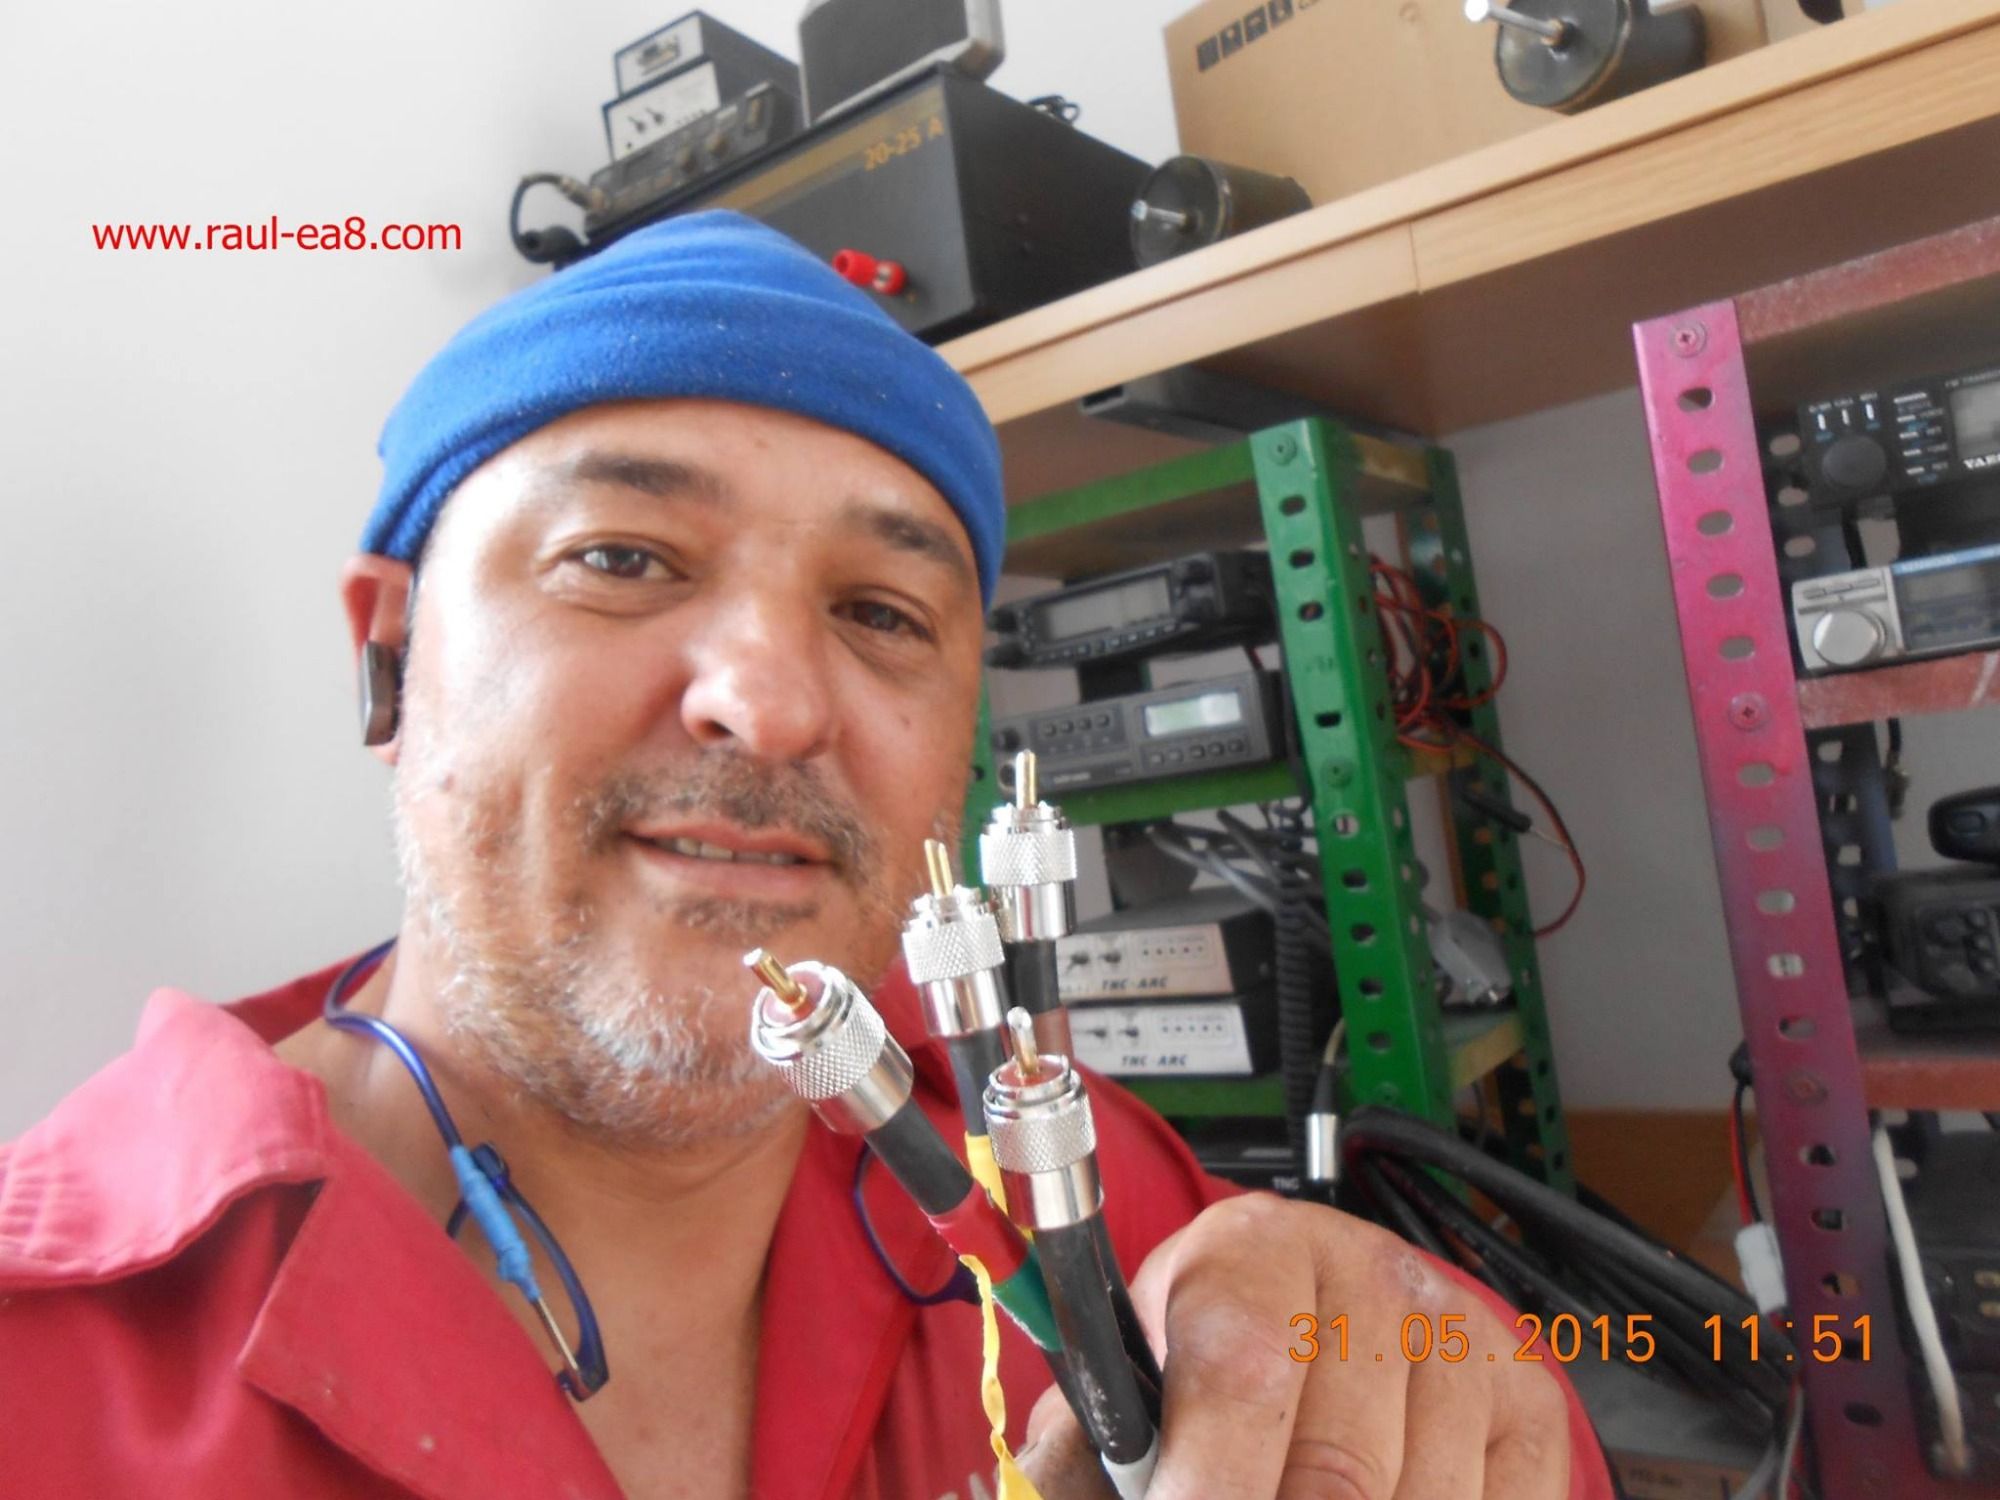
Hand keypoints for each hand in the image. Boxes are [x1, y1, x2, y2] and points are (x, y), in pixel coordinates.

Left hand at [1015, 1195, 1572, 1498]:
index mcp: (1254, 1252)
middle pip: (1340, 1475)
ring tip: (1297, 1495)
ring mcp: (1462, 1336)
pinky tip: (1388, 1497)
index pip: (1242, 1377)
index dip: (1209, 1483)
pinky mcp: (1529, 1401)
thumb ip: (1083, 1449)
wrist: (1314, 1312)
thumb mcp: (1131, 1383)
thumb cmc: (1210, 1358)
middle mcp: (1370, 1275)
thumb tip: (1050, 1478)